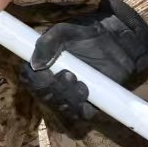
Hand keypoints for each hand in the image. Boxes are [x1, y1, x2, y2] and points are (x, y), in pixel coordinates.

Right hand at [24, 0, 147, 121]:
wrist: (117, 41)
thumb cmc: (87, 34)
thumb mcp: (64, 32)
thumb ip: (48, 43)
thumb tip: (35, 65)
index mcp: (44, 66)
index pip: (30, 79)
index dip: (34, 81)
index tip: (46, 74)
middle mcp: (54, 82)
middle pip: (45, 96)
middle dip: (55, 90)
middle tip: (70, 76)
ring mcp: (72, 94)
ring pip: (62, 107)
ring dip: (69, 100)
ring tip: (83, 86)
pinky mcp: (90, 102)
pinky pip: (82, 114)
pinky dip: (83, 110)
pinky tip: (88, 98)